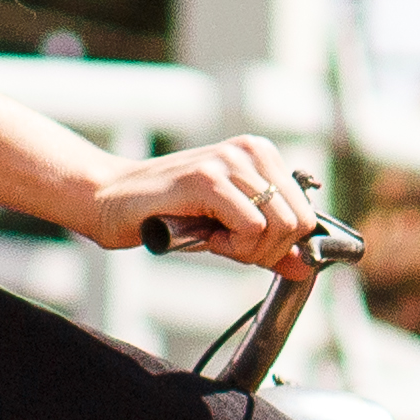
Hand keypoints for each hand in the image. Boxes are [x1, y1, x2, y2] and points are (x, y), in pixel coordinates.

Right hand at [89, 136, 324, 278]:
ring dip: (247, 249)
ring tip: (213, 237)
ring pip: (278, 225)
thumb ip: (269, 245)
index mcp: (262, 154)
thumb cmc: (170, 214)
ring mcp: (230, 160)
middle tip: (227, 246)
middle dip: (266, 250)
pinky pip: (252, 227)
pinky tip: (204, 236)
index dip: (279, 244)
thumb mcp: (229, 230)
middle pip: (298, 222)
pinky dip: (231, 245)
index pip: (306, 214)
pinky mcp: (209, 178)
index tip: (244, 245)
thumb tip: (305, 268)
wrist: (113, 200)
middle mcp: (251, 150)